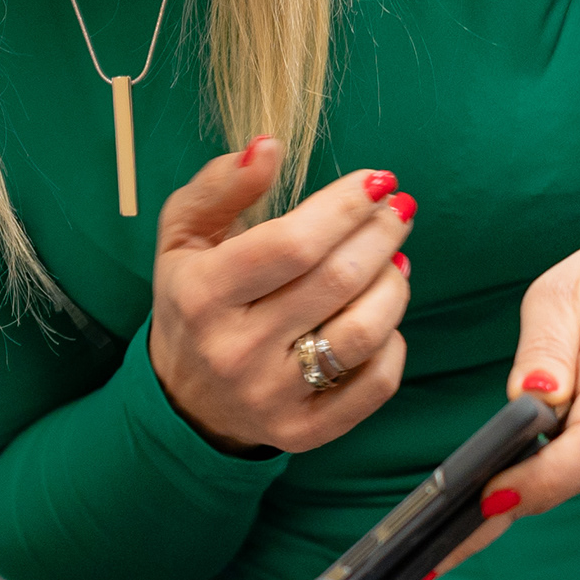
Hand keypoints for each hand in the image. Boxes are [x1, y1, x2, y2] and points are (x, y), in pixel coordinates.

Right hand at [149, 143, 413, 453]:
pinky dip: (393, 341)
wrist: (182, 398)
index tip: (375, 181)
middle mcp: (235, 350)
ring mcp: (271, 396)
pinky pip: (375, 383)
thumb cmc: (192, 298)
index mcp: (202, 295)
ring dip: (395, 284)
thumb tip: (268, 147)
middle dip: (381, 234)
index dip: (344, 207)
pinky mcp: (303, 431)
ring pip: (363, 332)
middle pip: (337, 281)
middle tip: (397, 210)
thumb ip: (220, 186)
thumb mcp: (184, 235)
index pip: (292, 244)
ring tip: (394, 260)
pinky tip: (383, 316)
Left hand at [441, 238, 579, 574]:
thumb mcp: (565, 293)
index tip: (488, 495)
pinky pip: (570, 477)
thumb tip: (528, 396)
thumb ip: (545, 347)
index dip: (541, 475)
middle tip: (433, 554)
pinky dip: (527, 490)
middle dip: (502, 513)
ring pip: (567, 483)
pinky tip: (479, 506)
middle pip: (572, 476)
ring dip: (508, 508)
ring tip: (439, 544)